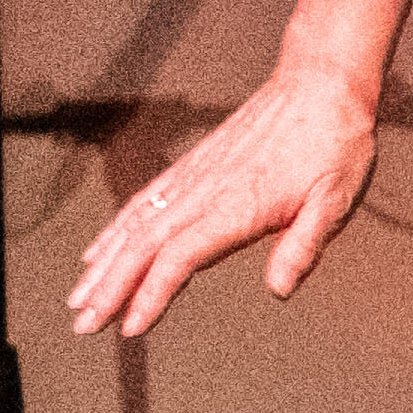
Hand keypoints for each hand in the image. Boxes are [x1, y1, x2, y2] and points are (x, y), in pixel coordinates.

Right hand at [68, 0, 412, 339]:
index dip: (150, 294)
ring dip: (103, 265)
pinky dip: (115, 230)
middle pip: (142, 246)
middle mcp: (203, 192)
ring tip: (78, 299)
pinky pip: (142, 203)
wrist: (319, 84)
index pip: (178, 258)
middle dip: (108, 288)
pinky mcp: (191, 167)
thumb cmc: (332, 143)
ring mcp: (192, 177)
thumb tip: (279, 290)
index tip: (130, 327)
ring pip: (134, 225)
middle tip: (83, 325)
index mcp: (235, 206)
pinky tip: (99, 251)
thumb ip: (303, 246)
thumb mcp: (334, 199)